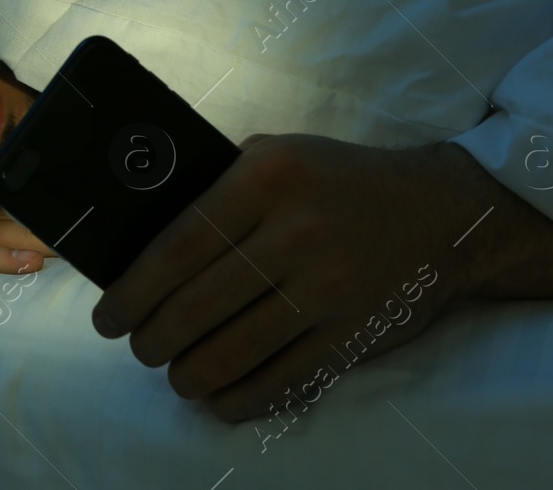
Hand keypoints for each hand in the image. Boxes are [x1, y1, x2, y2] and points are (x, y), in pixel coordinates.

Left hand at [90, 133, 481, 421]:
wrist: (445, 211)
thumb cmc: (339, 180)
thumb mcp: (277, 154)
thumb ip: (216, 186)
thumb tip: (144, 239)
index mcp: (266, 177)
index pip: (178, 246)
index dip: (133, 292)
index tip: (107, 317)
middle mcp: (297, 231)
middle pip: (197, 305)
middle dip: (152, 339)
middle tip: (140, 347)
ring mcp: (329, 286)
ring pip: (234, 350)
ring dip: (189, 374)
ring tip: (175, 374)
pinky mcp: (356, 332)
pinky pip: (283, 379)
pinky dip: (240, 397)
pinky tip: (220, 397)